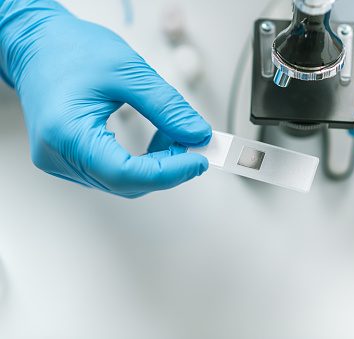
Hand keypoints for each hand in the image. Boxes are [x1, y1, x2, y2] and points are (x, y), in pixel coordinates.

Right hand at [0, 0, 211, 197]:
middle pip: (125, 182)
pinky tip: (157, 141)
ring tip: (175, 135)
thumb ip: (166, 107)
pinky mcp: (70, 158)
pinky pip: (113, 172)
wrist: (38, 44)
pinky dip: (142, 162)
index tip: (197, 161)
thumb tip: (196, 134)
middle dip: (167, 168)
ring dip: (156, 165)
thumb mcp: (128, 71)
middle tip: (194, 145)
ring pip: (122, 181)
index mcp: (66, 132)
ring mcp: (62, 160)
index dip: (167, 173)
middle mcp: (58, 154)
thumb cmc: (71, 50)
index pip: (124, 173)